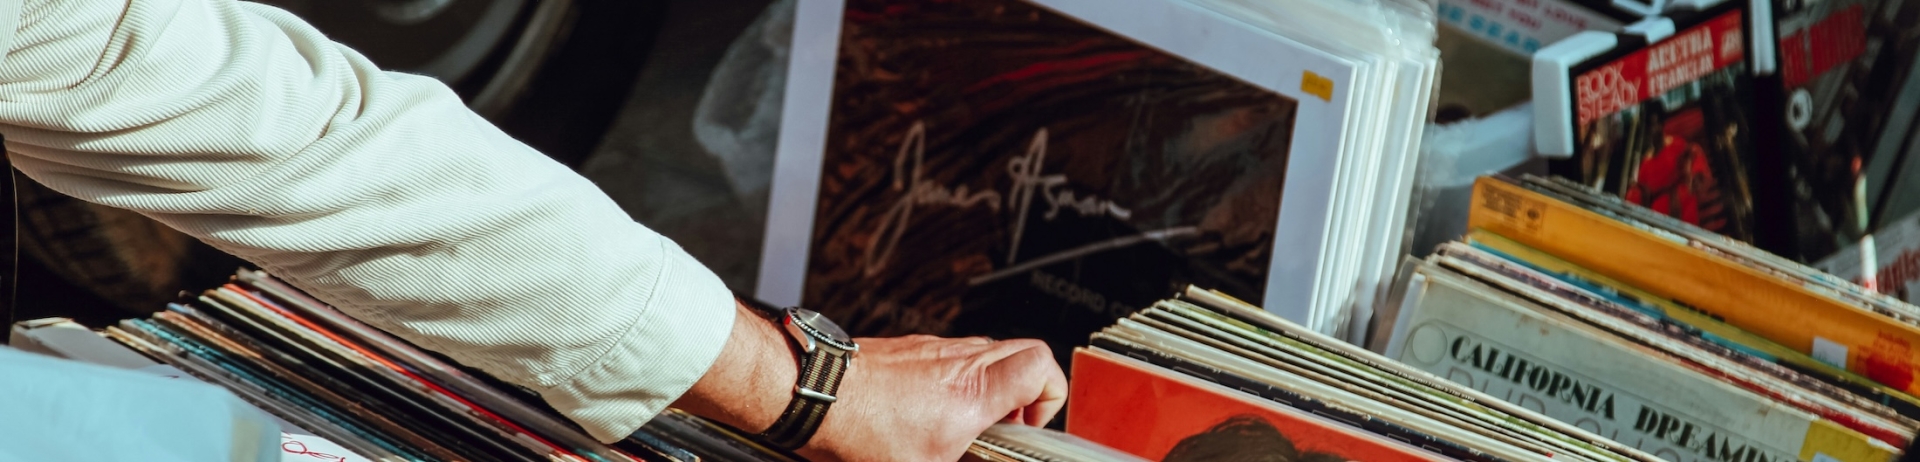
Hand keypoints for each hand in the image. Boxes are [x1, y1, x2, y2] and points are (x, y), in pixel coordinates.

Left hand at [799, 335, 1067, 461]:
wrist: (812, 394)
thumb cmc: (857, 430)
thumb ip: (963, 460)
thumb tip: (970, 457)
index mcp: (973, 392)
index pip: (1042, 367)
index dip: (1050, 397)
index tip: (1030, 428)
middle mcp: (960, 361)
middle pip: (1024, 352)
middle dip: (1027, 392)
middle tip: (1008, 426)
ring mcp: (935, 348)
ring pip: (988, 353)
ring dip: (990, 386)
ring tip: (968, 424)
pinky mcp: (911, 348)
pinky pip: (952, 356)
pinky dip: (956, 380)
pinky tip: (930, 412)